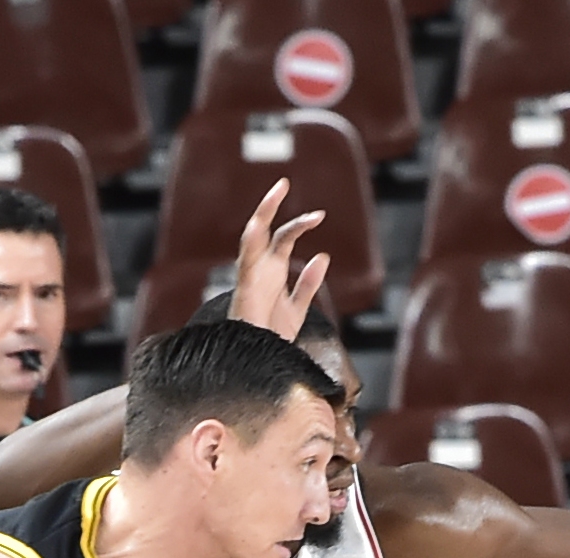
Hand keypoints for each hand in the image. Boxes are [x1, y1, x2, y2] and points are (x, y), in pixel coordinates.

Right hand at [230, 182, 332, 340]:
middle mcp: (260, 269)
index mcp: (273, 271)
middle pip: (266, 230)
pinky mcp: (246, 289)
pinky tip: (259, 224)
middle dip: (272, 206)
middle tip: (283, 183)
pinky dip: (252, 242)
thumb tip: (323, 256)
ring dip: (263, 215)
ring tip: (275, 192)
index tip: (320, 214)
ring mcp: (252, 277)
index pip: (284, 237)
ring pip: (253, 238)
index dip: (300, 224)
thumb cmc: (272, 339)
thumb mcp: (298, 308)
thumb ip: (309, 284)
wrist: (260, 363)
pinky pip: (247, 261)